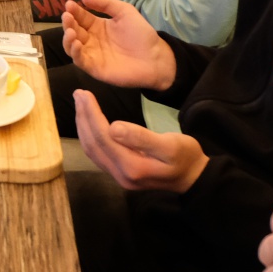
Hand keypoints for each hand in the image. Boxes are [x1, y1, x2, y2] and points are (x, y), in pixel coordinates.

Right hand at [61, 0, 176, 89]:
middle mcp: (91, 40)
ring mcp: (92, 55)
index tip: (69, 4)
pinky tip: (76, 44)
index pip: (80, 17)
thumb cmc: (141, 34)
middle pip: (73, 30)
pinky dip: (75, 53)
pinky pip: (79, 61)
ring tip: (71, 31)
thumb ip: (106, 3)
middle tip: (67, 16)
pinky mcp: (94, 68)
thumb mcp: (124, 11)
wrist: (155, 57)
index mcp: (97, 26)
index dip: (74, 10)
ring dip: (67, 38)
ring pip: (71, 46)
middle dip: (68, 23)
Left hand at [74, 89, 207, 191]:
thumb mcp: (170, 145)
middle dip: (83, 118)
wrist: (194, 178)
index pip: (102, 137)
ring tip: (80, 104)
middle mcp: (120, 175)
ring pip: (92, 151)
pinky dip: (89, 136)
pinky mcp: (120, 174)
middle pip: (93, 144)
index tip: (84, 93)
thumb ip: (142, 137)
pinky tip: (88, 123)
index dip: (91, 114)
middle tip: (78, 93)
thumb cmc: (185, 157)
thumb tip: (112, 127)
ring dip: (83, 126)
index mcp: (132, 167)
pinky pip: (98, 154)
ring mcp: (119, 177)